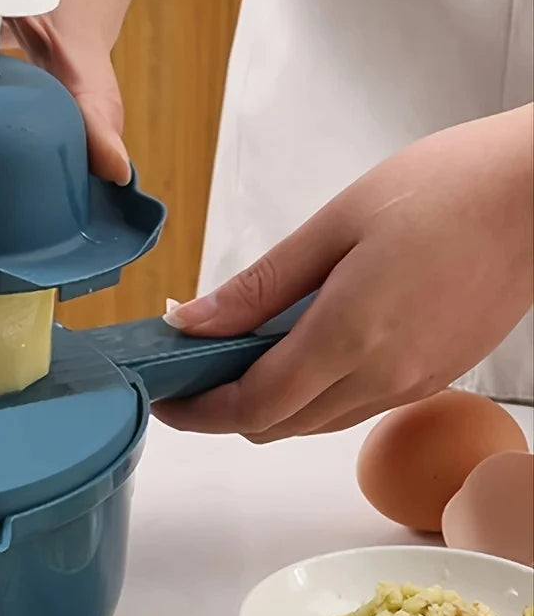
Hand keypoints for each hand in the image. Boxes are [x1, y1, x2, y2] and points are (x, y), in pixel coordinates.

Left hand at [155, 105, 533, 440]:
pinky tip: (300, 347)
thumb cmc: (450, 189)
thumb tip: (190, 321)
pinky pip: (355, 406)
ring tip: (237, 356)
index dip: (197, 413)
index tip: (163, 396)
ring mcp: (414, 384)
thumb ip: (259, 286)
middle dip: (223, 411)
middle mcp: (384, 376)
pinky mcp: (436, 377)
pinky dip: (313, 393)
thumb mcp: (335, 225)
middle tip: (189, 372)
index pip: (251, 407)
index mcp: (350, 337)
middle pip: (277, 426)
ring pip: (315, 423)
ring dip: (268, 404)